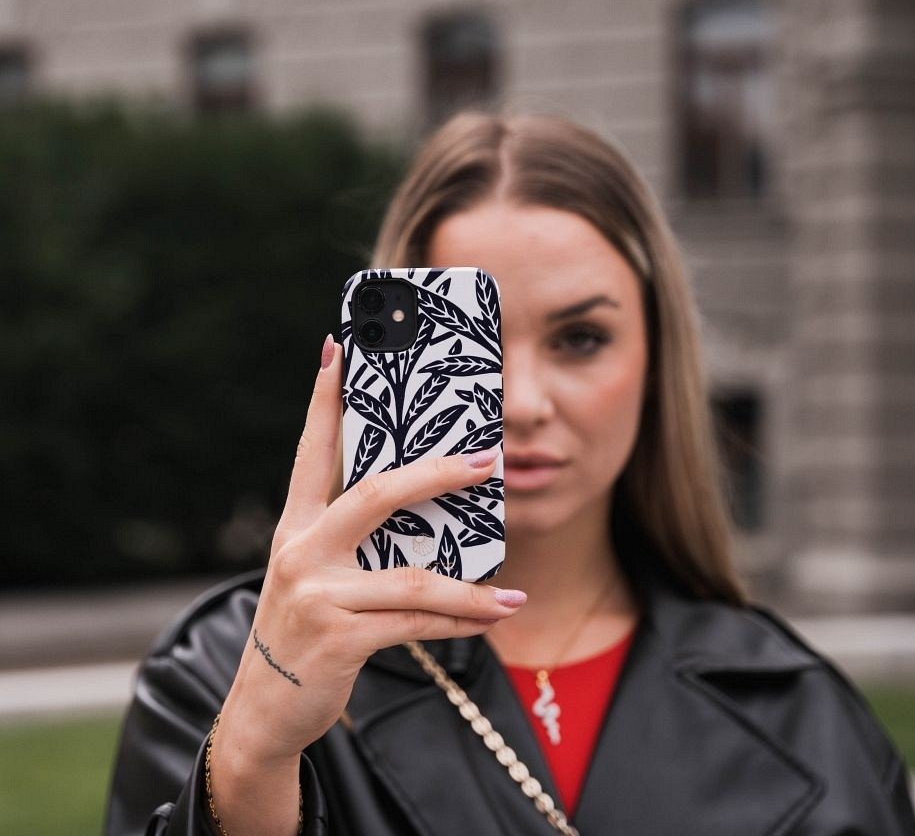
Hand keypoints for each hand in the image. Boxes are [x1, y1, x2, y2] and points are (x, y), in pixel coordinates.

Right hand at [217, 335, 521, 767]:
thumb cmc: (303, 627)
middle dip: (436, 474)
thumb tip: (423, 499)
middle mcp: (301, 549)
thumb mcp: (315, 572)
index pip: (313, 450)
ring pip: (411, 578)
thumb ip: (353, 536)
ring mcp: (317, 594)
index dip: (324, 398)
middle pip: (376, 494)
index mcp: (297, 525)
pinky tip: (493, 618)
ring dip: (468, 588)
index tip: (338, 347)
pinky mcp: (338, 638)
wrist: (262, 710)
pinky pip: (415, 625)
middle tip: (486, 461)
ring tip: (509, 590)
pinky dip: (460, 622)